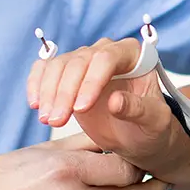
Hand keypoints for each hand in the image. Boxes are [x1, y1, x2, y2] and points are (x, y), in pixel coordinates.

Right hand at [26, 38, 189, 178]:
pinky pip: (45, 69)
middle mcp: (107, 52)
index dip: (91, 81)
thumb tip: (115, 101)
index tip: (81, 109)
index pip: (107, 58)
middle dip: (65, 91)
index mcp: (133, 55)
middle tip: (56, 121)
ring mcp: (85, 62)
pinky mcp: (67, 75)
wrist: (139, 137)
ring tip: (47, 119)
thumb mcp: (154, 122)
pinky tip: (35, 104)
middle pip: (78, 61)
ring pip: (59, 65)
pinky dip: (37, 84)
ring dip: (48, 92)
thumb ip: (138, 109)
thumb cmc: (152, 128)